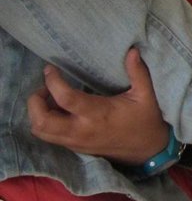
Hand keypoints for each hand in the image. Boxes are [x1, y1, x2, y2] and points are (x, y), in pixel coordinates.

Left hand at [27, 48, 169, 165]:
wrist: (147, 150)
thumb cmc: (146, 119)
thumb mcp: (146, 94)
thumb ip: (137, 71)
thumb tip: (132, 50)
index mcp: (98, 114)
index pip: (65, 99)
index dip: (53, 82)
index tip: (50, 68)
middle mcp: (81, 130)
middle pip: (42, 121)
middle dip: (35, 102)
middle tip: (45, 86)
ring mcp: (75, 141)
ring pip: (41, 131)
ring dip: (37, 113)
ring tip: (49, 97)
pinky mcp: (74, 147)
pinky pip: (49, 136)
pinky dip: (44, 122)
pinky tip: (58, 110)